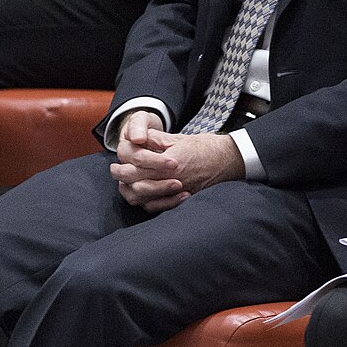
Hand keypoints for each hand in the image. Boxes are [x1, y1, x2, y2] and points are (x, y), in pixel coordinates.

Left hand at [111, 117, 244, 209]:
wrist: (230, 160)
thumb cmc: (207, 147)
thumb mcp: (180, 138)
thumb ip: (158, 139)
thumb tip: (139, 138)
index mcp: (169, 162)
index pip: (137, 165)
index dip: (124, 162)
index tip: (119, 159)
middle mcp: (171, 179)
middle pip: (136, 184)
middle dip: (122, 177)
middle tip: (116, 171)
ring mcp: (176, 192)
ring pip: (143, 199)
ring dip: (131, 191)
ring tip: (126, 183)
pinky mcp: (182, 200)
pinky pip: (156, 207)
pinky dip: (145, 202)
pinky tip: (143, 194)